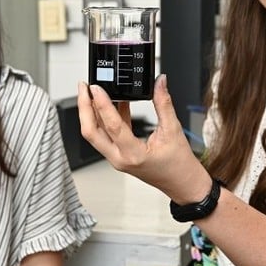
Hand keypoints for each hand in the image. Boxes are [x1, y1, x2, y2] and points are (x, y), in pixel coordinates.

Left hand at [77, 75, 210, 203]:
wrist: (182, 183)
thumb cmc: (179, 164)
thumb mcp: (173, 130)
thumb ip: (164, 103)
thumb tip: (160, 82)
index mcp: (134, 154)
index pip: (111, 126)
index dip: (102, 104)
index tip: (96, 87)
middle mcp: (120, 158)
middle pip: (91, 132)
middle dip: (84, 107)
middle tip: (84, 86)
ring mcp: (117, 158)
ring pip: (95, 134)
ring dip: (91, 112)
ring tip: (93, 91)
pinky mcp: (118, 155)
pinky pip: (105, 135)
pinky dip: (105, 118)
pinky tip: (112, 102)